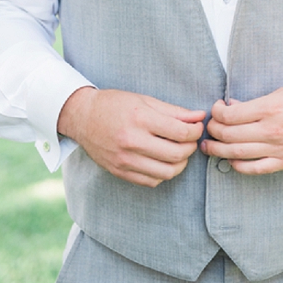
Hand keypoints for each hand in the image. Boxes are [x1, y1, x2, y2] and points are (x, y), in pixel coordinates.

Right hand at [57, 87, 205, 187]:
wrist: (82, 117)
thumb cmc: (114, 104)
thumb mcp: (144, 100)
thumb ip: (174, 111)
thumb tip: (199, 116)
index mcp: (140, 118)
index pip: (180, 132)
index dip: (195, 131)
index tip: (197, 126)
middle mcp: (132, 141)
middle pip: (177, 154)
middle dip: (191, 147)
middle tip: (191, 139)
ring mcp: (125, 160)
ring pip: (167, 172)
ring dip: (181, 163)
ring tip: (180, 151)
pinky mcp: (120, 172)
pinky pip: (152, 181)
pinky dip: (163, 174)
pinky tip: (163, 161)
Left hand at [201, 86, 282, 174]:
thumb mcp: (282, 92)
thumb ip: (255, 102)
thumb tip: (232, 106)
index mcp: (271, 108)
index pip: (231, 115)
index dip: (217, 112)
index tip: (216, 109)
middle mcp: (272, 130)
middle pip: (230, 135)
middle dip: (213, 131)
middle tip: (209, 128)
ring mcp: (278, 149)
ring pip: (238, 154)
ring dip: (218, 150)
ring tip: (209, 146)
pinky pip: (255, 169)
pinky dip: (238, 166)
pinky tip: (231, 160)